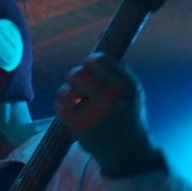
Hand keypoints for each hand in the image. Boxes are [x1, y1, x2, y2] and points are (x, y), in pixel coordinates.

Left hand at [57, 54, 160, 176]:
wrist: (128, 151)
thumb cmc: (128, 114)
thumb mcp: (131, 90)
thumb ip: (116, 68)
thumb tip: (98, 39)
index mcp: (127, 87)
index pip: (100, 60)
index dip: (91, 60)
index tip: (91, 64)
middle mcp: (111, 101)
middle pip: (77, 74)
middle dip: (76, 76)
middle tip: (81, 83)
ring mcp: (93, 116)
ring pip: (65, 91)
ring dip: (67, 92)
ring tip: (78, 98)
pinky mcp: (78, 129)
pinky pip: (60, 107)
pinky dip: (62, 105)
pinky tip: (71, 108)